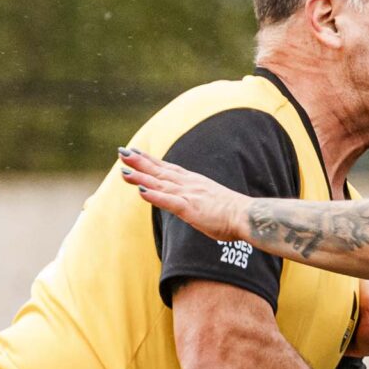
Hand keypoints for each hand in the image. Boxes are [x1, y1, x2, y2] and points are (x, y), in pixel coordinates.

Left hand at [118, 148, 252, 242]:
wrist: (248, 216)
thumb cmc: (232, 213)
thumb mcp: (211, 200)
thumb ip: (198, 198)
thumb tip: (192, 202)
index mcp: (194, 182)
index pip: (168, 169)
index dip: (149, 161)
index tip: (135, 152)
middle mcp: (189, 184)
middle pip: (159, 171)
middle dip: (139, 162)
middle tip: (121, 152)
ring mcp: (189, 195)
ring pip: (160, 184)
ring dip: (141, 177)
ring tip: (124, 170)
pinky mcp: (191, 209)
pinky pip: (170, 202)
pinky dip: (155, 196)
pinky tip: (141, 192)